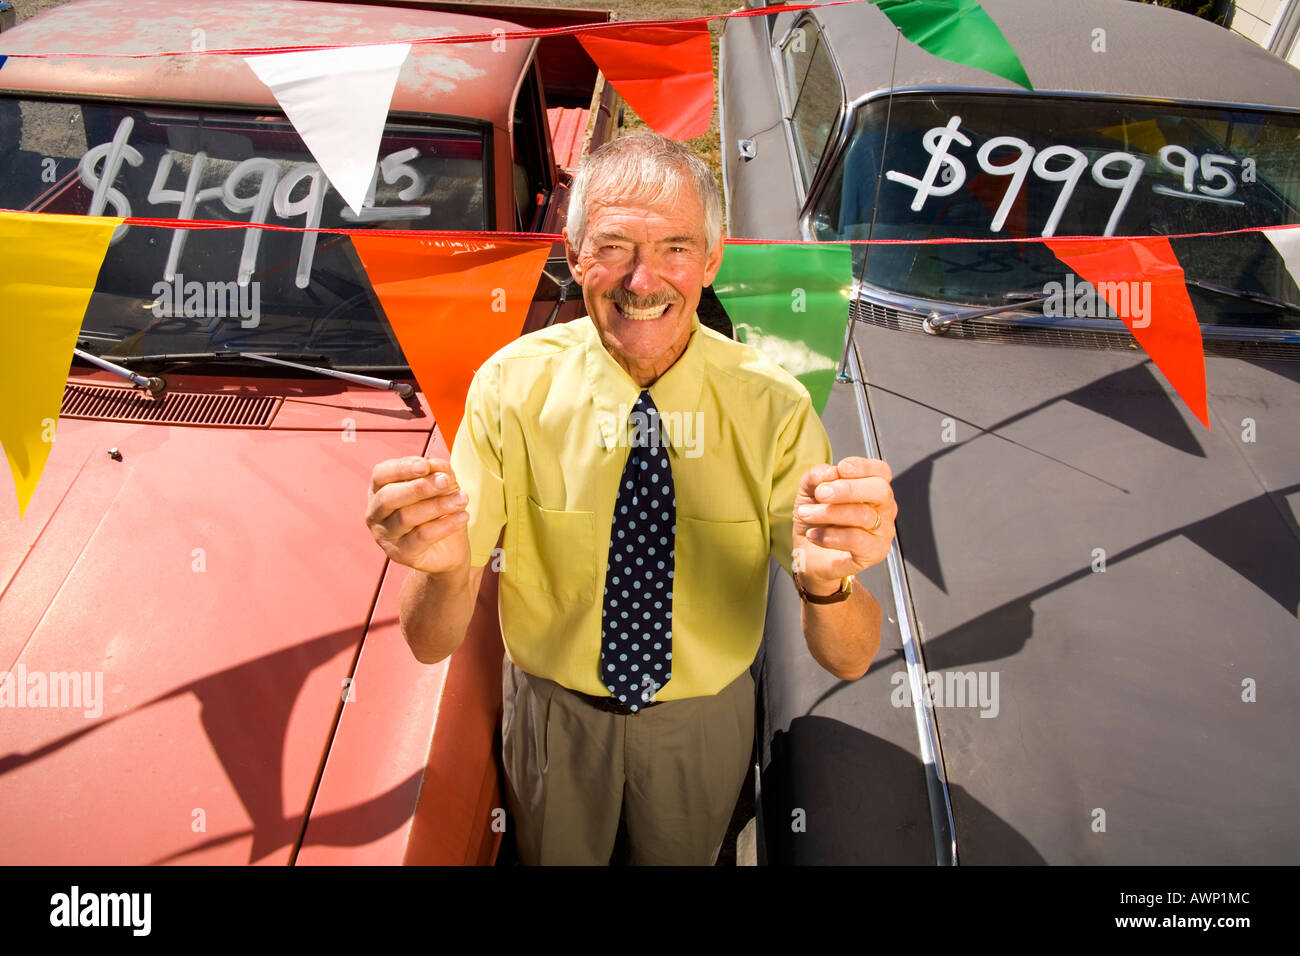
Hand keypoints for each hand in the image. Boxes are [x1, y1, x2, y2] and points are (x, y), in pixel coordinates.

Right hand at [365, 457, 470, 575]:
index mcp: (379, 491)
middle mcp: (375, 513)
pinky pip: (422, 537)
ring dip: (438, 505)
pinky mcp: (400, 554)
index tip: (425, 465)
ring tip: (462, 499)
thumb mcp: (441, 486)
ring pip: (405, 517)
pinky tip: (462, 516)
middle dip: (419, 487)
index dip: (401, 468)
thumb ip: (438, 471)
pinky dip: (445, 524)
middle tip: (446, 481)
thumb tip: (436, 466)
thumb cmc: (438, 510)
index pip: (380, 474)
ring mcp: (385, 536)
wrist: (448, 548)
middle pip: (388, 497)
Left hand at [792, 456, 895, 591]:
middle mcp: (883, 508)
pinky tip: (814, 534)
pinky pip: (856, 540)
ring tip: (807, 514)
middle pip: (880, 490)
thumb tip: (831, 472)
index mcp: (872, 488)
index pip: (880, 471)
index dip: (862, 467)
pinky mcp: (874, 552)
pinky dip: (830, 536)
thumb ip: (818, 476)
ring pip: (863, 515)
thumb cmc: (815, 522)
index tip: (840, 469)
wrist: (808, 556)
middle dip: (847, 489)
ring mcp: (882, 531)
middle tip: (821, 493)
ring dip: (829, 513)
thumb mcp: (809, 491)